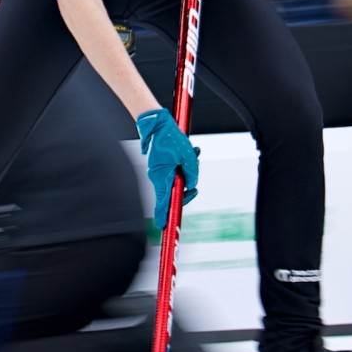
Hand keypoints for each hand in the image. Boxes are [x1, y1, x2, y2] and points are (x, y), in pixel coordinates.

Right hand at [135, 108, 198, 228]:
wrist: (157, 124)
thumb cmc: (169, 138)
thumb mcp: (188, 156)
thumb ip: (192, 173)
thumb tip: (191, 184)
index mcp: (162, 176)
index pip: (163, 201)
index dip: (163, 215)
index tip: (163, 227)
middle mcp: (157, 176)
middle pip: (173, 192)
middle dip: (186, 189)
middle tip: (194, 188)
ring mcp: (158, 171)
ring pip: (175, 180)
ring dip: (186, 172)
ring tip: (193, 155)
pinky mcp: (160, 166)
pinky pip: (172, 172)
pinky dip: (182, 166)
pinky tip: (189, 153)